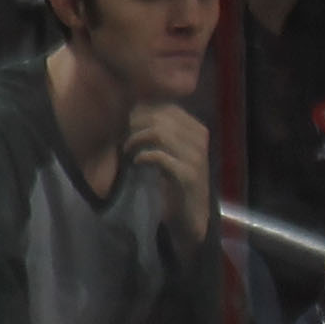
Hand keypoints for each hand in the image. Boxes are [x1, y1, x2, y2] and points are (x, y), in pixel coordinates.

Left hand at [127, 103, 213, 249]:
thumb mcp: (171, 150)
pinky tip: (136, 162)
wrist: (190, 218)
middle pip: (160, 116)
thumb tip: (135, 105)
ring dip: (136, 139)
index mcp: (197, 129)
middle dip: (136, 124)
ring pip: (160, 132)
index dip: (141, 111)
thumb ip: (161, 129)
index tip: (127, 125)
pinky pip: (160, 156)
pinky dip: (143, 156)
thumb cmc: (175, 181)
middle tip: (124, 138)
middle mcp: (200, 139)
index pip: (165, 105)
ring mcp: (197, 157)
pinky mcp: (189, 176)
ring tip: (127, 150)